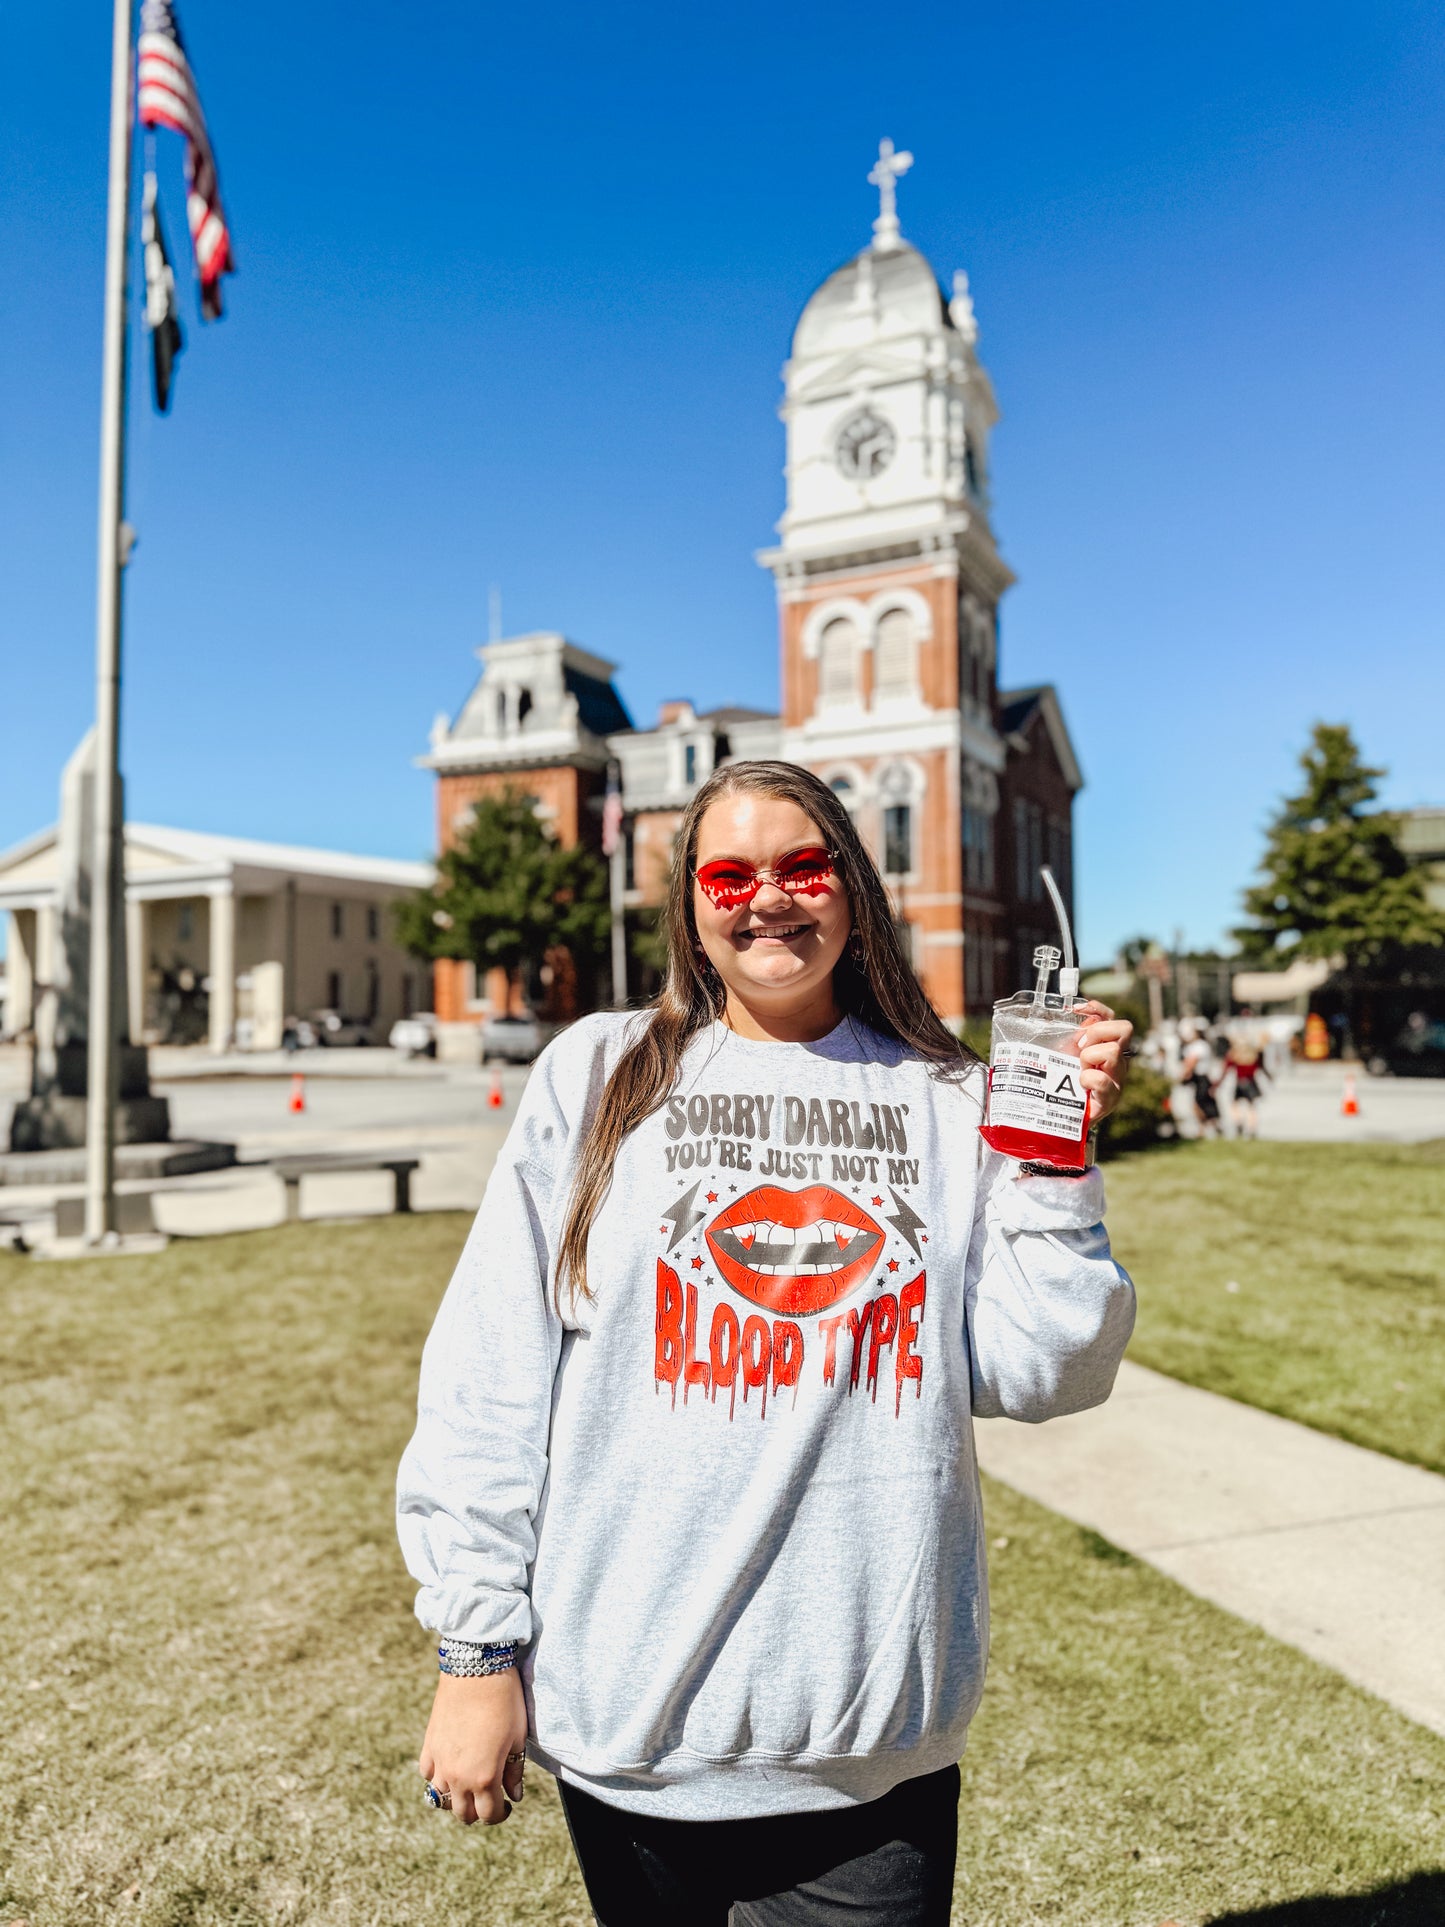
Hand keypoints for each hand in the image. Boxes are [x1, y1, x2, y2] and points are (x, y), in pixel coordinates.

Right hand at [419, 1669, 527, 1824]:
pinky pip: (427, 1775)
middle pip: (463, 1814)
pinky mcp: (429, 1745)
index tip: (507, 1804)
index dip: (500, 1814)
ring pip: (442, 1799)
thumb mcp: (517, 1738)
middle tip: (491, 1797)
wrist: (476, 1668)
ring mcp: (440, 1762)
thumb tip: (515, 1795)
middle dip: (478, 1811)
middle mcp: (458, 1776)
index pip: (489, 1815)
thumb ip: (514, 1772)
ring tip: (470, 1783)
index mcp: (484, 1778)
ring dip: (456, 1797)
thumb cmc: (504, 1701)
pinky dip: (438, 1777)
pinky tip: (451, 1766)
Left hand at [1071, 1000, 1132, 1123]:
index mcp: (1108, 1045)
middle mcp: (1118, 1059)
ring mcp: (1118, 1078)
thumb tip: (1081, 1012)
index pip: (1113, 1017)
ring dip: (1089, 1058)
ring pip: (1112, 1051)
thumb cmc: (1062, 1081)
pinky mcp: (1111, 1098)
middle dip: (1097, 1032)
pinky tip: (1081, 1085)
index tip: (1076, 1010)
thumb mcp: (1066, 1051)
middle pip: (1124, 1028)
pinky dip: (1086, 1079)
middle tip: (1080, 1047)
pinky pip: (1101, 1079)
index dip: (1098, 1009)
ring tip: (1079, 1070)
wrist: (1059, 1114)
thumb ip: (1075, 1033)